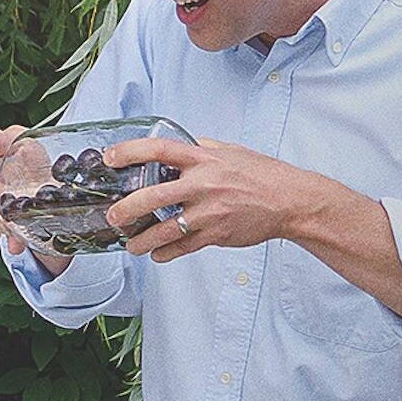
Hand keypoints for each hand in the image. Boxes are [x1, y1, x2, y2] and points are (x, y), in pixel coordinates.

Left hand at [104, 137, 333, 264]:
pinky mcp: (216, 234)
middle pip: (152, 196)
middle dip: (126, 209)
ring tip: (130, 245)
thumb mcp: (229, 151)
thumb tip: (175, 147)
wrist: (291, 200)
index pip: (158, 149)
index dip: (130, 152)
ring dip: (141, 240)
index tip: (110, 158)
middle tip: (112, 217)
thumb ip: (200, 148)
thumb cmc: (261, 174)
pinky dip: (166, 253)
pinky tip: (157, 254)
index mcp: (203, 158)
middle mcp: (203, 184)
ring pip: (163, 230)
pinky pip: (183, 247)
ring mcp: (209, 212)